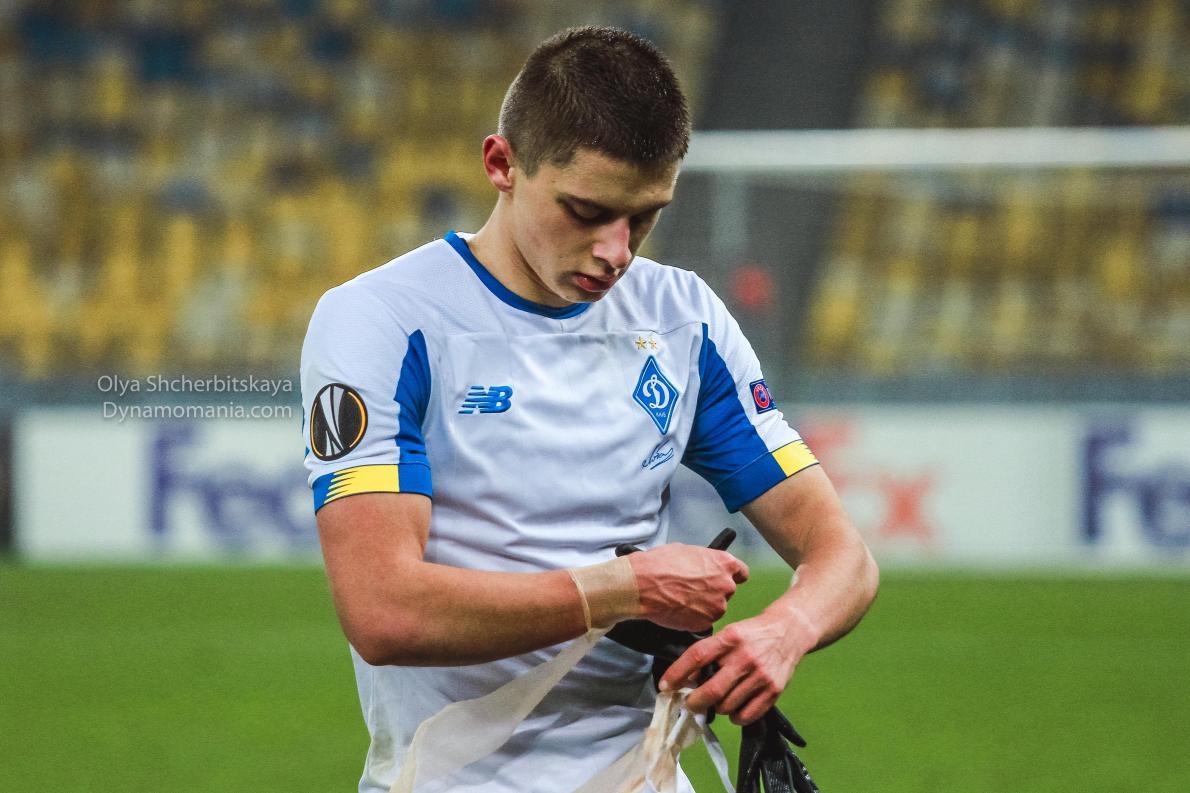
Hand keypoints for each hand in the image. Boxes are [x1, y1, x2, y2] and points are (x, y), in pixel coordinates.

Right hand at [627, 544, 747, 631]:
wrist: (642, 584)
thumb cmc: (660, 564)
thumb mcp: (688, 551)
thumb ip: (705, 561)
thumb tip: (704, 566)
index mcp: (724, 563)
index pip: (741, 573)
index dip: (732, 576)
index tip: (725, 578)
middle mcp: (725, 585)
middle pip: (727, 591)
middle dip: (714, 591)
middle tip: (694, 589)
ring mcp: (716, 606)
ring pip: (715, 608)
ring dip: (704, 606)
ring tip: (682, 599)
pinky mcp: (704, 623)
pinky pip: (703, 621)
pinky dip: (693, 618)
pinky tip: (679, 609)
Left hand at [658, 604, 814, 724]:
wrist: (789, 631)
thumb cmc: (752, 634)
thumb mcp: (729, 633)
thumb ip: (710, 653)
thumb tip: (686, 679)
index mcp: (730, 638)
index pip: (697, 657)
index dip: (677, 673)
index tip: (665, 686)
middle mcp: (745, 657)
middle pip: (712, 689)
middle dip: (694, 701)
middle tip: (689, 703)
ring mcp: (760, 676)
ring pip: (727, 706)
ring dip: (716, 708)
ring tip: (717, 700)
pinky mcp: (773, 690)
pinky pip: (746, 715)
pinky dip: (735, 717)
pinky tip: (733, 708)